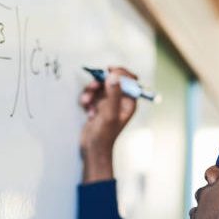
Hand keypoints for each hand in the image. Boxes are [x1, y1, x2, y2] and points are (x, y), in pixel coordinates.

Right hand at [79, 66, 137, 182]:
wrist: (93, 148)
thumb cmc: (105, 135)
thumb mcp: (109, 113)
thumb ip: (113, 94)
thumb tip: (115, 75)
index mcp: (129, 102)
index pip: (130, 80)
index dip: (121, 73)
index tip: (109, 70)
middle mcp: (120, 101)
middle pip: (112, 80)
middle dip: (101, 82)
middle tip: (93, 86)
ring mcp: (109, 103)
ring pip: (100, 87)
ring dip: (91, 92)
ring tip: (87, 103)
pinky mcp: (99, 106)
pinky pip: (93, 94)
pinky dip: (88, 100)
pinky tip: (88, 111)